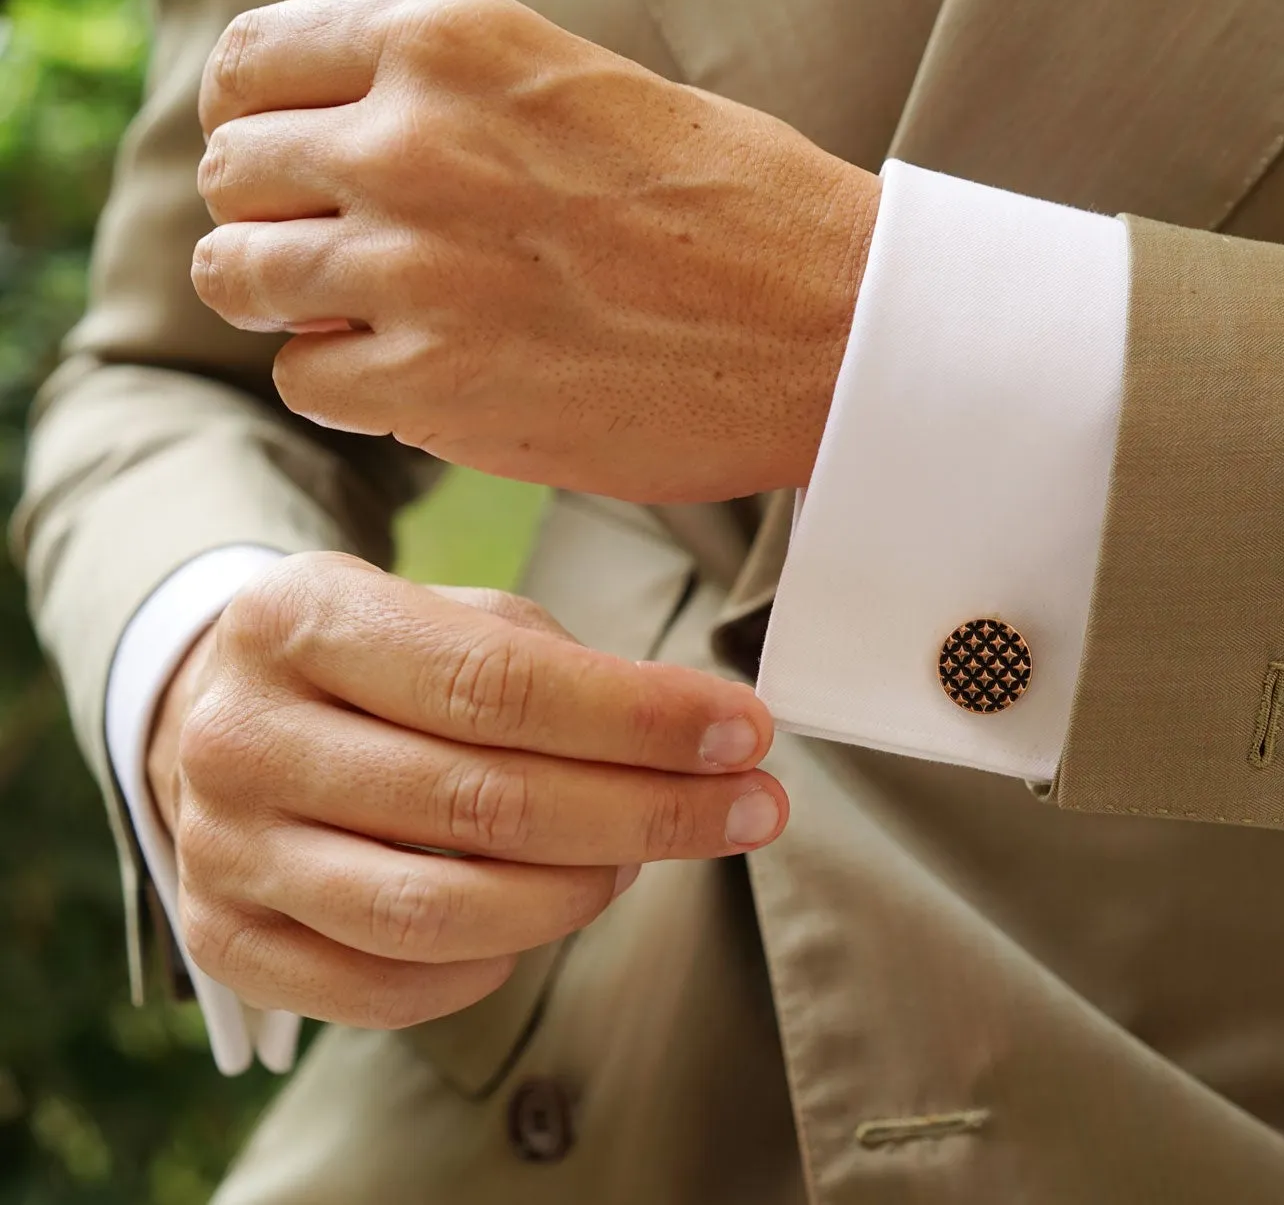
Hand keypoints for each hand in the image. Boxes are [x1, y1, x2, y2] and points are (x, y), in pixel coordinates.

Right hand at [144, 552, 786, 1029]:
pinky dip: (495, 961)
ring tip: (642, 856)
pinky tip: (544, 912)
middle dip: (650, 810)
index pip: (498, 684)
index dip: (639, 718)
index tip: (745, 732)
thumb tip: (698, 734)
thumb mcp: (448, 611)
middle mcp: (245, 737)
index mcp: (301, 618)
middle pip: (485, 802)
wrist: (218, 718)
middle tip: (752, 807)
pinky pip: (393, 987)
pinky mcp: (228, 941)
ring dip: (580, 892)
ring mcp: (227, 849)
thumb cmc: (376, 663)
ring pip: (442, 910)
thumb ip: (555, 663)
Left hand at [190, 0, 880, 502]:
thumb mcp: (581, 85)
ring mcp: (412, 267)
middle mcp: (410, 140)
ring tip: (371, 314)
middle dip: (275, 213)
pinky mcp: (433, 384)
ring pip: (241, 277)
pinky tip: (423, 372)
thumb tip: (337, 137)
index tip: (294, 162)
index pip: (252, 64)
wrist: (833, 327)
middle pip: (235, 173)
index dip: (259, 120)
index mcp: (449, 40)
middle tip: (346, 250)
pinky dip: (346, 382)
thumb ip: (448, 96)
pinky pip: (304, 379)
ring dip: (292, 301)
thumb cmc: (738, 207)